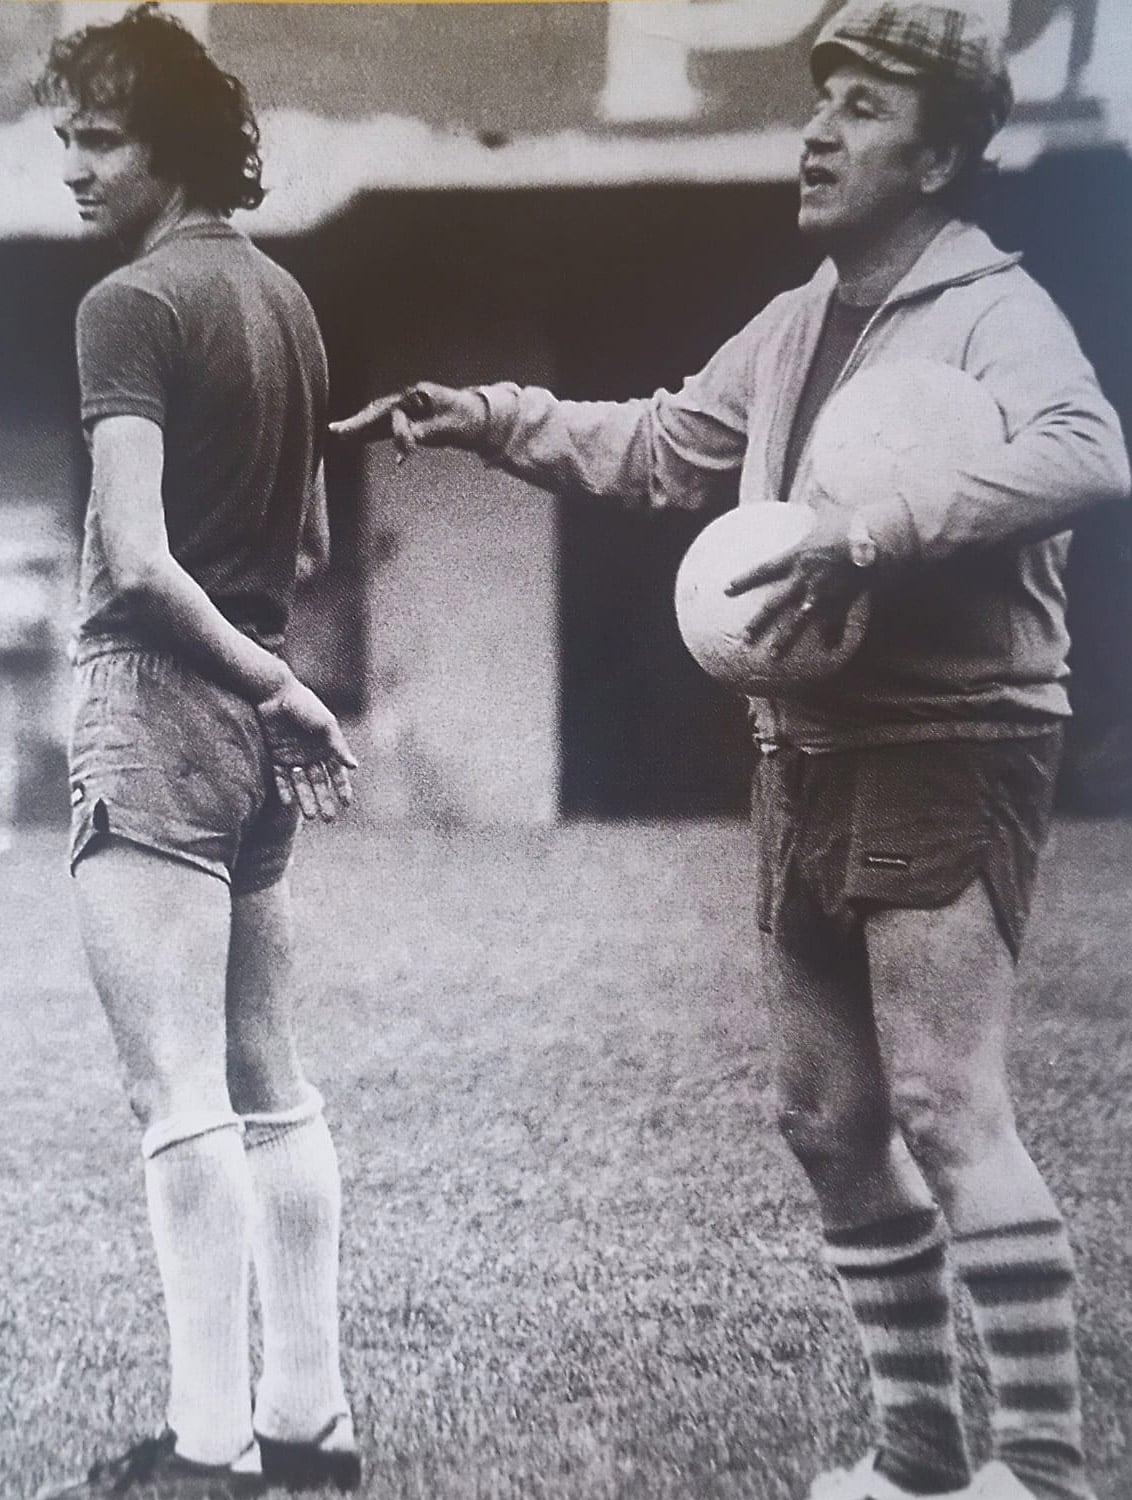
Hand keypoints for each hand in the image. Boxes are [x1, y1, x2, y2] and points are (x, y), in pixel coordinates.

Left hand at [255, 672, 357, 820]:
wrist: (274, 693)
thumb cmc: (304, 705)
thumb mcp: (325, 725)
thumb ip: (338, 746)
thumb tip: (354, 767)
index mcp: (326, 746)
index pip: (337, 772)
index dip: (343, 788)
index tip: (347, 804)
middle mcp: (310, 754)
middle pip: (319, 782)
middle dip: (325, 800)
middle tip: (329, 819)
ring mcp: (292, 756)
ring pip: (301, 783)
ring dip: (306, 800)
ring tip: (310, 817)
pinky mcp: (275, 755)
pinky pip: (280, 777)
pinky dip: (285, 789)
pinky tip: (289, 803)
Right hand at [329, 381, 488, 464]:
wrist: (479, 417)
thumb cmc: (466, 420)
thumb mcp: (450, 428)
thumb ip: (428, 432)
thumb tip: (410, 438)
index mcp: (418, 395)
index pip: (396, 412)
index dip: (398, 433)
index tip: (407, 455)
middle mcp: (408, 399)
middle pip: (378, 410)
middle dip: (358, 422)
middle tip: (335, 431)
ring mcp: (406, 409)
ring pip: (378, 417)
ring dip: (359, 427)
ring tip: (336, 433)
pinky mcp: (407, 420)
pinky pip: (384, 426)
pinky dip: (370, 432)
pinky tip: (353, 438)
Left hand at [724, 505, 862, 657]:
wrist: (880, 540)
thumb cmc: (854, 522)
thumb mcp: (828, 510)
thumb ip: (813, 506)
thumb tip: (809, 492)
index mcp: (797, 557)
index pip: (763, 569)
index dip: (744, 580)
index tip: (726, 590)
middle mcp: (805, 580)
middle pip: (775, 606)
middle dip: (759, 623)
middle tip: (745, 639)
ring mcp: (823, 595)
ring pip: (800, 624)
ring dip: (786, 642)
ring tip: (772, 656)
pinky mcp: (843, 603)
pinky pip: (835, 626)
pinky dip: (832, 638)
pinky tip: (828, 650)